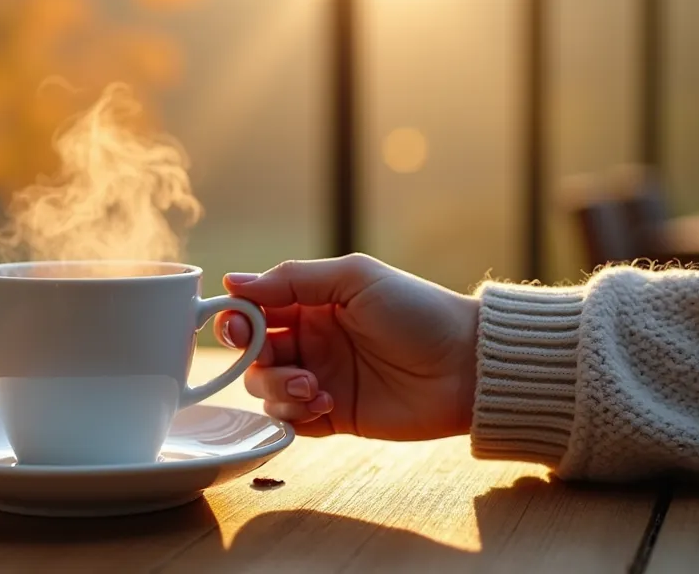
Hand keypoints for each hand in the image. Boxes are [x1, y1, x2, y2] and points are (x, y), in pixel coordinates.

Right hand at [216, 254, 480, 440]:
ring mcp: (319, 377)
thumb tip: (232, 280)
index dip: (236, 317)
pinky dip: (294, 414)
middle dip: (251, 356)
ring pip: (264, 387)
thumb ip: (292, 279)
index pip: (254, 307)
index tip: (237, 325)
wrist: (466, 367)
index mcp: (311, 301)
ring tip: (313, 386)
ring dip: (277, 387)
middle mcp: (309, 339)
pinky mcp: (332, 414)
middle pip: (251, 352)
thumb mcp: (354, 278)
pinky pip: (289, 419)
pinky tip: (324, 402)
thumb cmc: (417, 311)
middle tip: (275, 356)